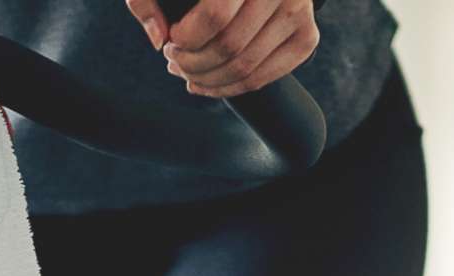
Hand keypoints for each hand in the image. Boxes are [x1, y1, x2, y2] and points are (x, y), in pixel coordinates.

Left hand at [125, 0, 320, 98]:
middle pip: (229, 47)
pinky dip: (232, 89)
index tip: (172, 40)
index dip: (186, 39)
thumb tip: (160, 40)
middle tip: (175, 61)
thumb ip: (147, 0)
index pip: (216, 16)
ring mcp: (299, 12)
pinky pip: (265, 77)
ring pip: (246, 67)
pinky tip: (208, 83)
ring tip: (188, 72)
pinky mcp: (307, 36)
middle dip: (193, 63)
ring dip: (208, 81)